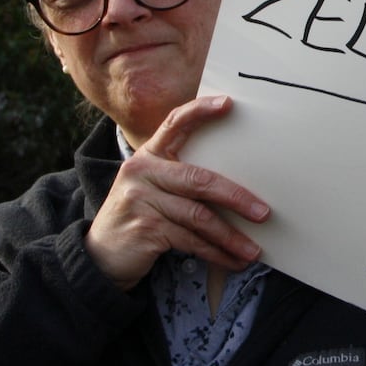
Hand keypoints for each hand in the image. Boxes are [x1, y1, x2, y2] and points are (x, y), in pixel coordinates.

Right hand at [85, 95, 270, 289]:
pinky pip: (190, 241)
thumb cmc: (141, 216)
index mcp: (149, 154)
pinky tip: (234, 261)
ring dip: (231, 237)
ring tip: (254, 250)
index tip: (229, 103)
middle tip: (264, 213)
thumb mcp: (155, 188)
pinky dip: (216, 253)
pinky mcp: (144, 228)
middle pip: (199, 179)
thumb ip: (184, 179)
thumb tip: (242, 187)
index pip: (175, 123)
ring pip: (198, 216)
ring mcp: (140, 199)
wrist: (100, 255)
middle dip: (236, 197)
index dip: (200, 111)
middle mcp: (142, 170)